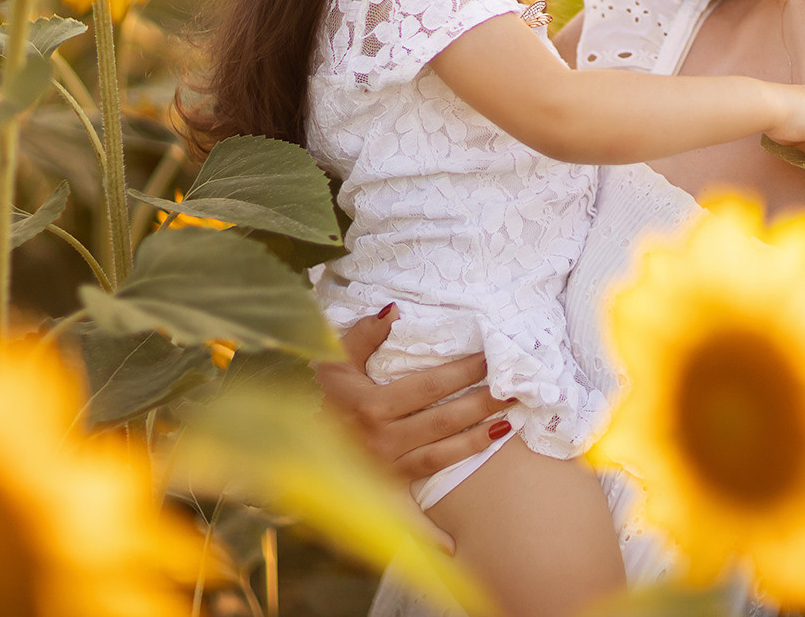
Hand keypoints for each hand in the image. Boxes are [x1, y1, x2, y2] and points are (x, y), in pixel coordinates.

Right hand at [315, 308, 516, 491]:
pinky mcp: (385, 486)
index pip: (429, 386)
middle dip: (483, 402)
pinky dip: (447, 492)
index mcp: (369, 405)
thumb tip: (392, 310)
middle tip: (516, 388)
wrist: (287, 445)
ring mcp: (385, 466)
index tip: (491, 358)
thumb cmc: (315, 397)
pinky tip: (470, 494)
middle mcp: (381, 438)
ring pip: (442, 452)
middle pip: (444, 419)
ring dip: (479, 436)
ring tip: (510, 420)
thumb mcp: (331, 362)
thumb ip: (361, 336)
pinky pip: (422, 490)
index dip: (463, 372)